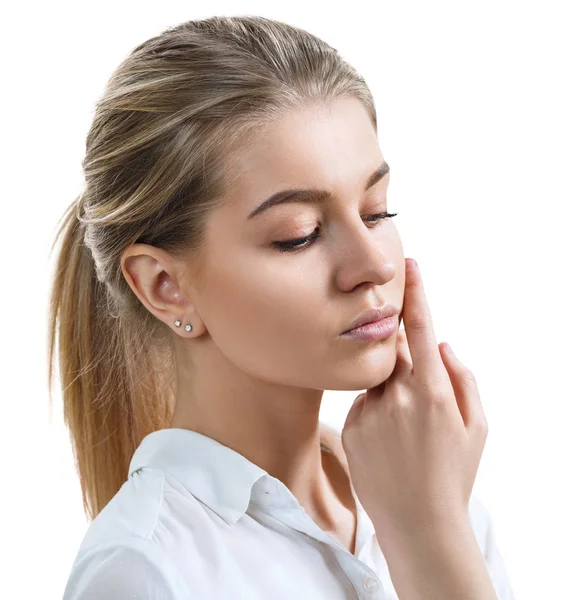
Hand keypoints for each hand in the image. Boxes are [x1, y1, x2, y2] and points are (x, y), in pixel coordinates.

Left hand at [341, 258, 488, 544]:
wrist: (418, 522)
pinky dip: (375, 414)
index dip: (416, 293)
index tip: (410, 264)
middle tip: (417, 398)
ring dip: (392, 395)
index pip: (421, 329)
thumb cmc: (454, 474)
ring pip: (379, 382)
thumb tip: (443, 345)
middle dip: (404, 359)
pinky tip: (388, 446)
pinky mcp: (350, 427)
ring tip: (406, 437)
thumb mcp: (478, 428)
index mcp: (433, 391)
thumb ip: (463, 379)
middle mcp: (397, 395)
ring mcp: (369, 411)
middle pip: (394, 353)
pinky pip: (363, 405)